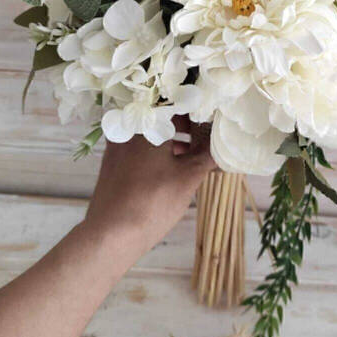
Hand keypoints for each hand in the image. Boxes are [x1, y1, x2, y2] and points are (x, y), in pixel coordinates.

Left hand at [83, 118, 215, 264]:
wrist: (111, 234)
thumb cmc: (153, 200)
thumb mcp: (188, 177)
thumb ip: (208, 155)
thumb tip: (225, 144)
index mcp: (146, 122)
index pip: (176, 102)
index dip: (198, 109)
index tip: (214, 118)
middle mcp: (127, 127)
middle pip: (162, 117)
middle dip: (187, 126)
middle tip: (208, 137)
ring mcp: (117, 145)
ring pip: (150, 134)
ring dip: (173, 140)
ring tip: (195, 155)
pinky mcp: (113, 163)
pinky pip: (140, 148)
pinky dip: (158, 152)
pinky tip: (173, 167)